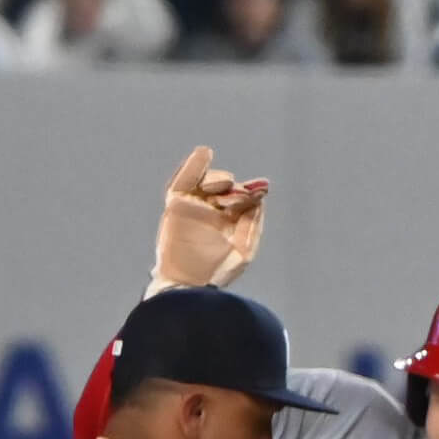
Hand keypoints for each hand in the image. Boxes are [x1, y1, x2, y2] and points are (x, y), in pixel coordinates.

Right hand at [150, 145, 268, 296]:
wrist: (188, 284)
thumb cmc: (215, 274)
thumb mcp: (244, 250)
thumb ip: (252, 224)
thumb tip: (258, 199)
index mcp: (227, 223)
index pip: (240, 199)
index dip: (252, 191)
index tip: (263, 187)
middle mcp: (209, 213)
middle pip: (224, 189)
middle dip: (235, 188)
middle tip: (241, 193)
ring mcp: (192, 209)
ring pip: (205, 182)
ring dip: (218, 179)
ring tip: (225, 185)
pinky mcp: (175, 206)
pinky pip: (182, 182)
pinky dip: (192, 166)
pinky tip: (204, 154)